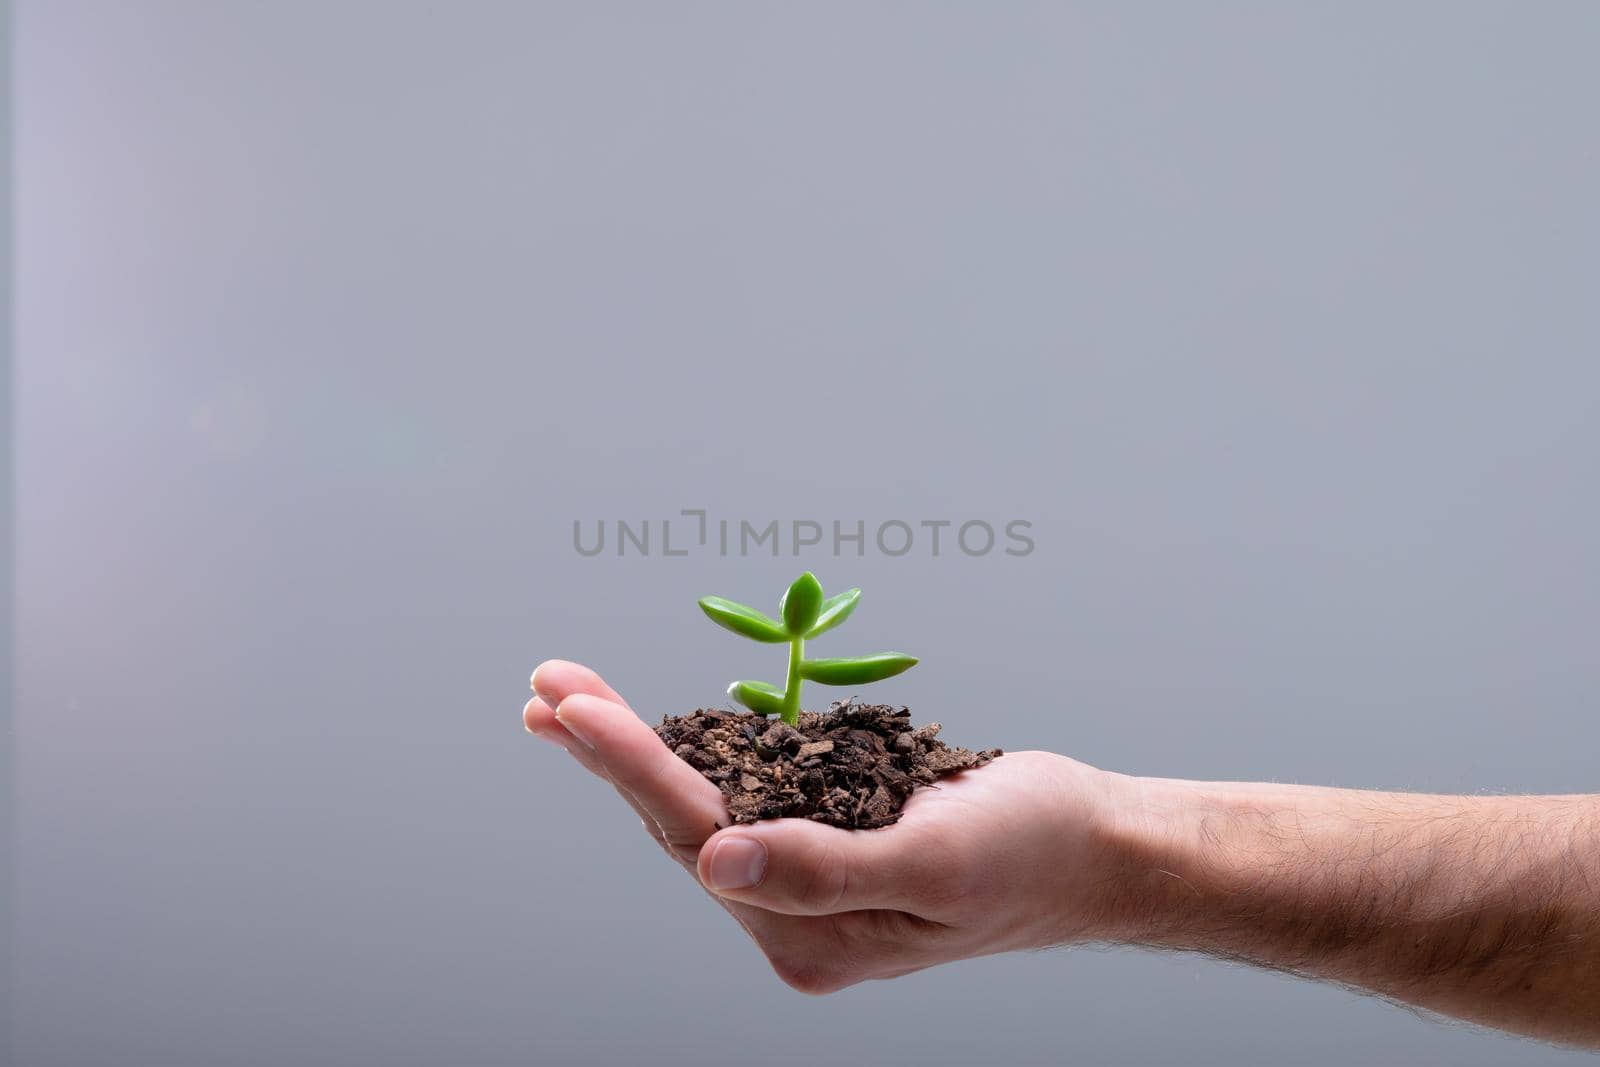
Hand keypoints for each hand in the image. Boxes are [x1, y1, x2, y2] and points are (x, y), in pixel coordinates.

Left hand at [523, 659, 1123, 992]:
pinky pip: (742, 793)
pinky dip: (691, 751)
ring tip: (566, 698)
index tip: (571, 707)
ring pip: (702, 806)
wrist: (1100, 849)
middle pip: (681, 822)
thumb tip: (714, 866)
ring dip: (634, 748)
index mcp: (811, 936)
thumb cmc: (1036, 851)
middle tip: (547, 685)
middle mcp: (795, 916)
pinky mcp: (825, 838)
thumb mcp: (938, 859)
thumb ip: (826, 869)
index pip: (700, 837)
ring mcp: (807, 881)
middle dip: (611, 750)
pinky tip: (653, 726)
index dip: (631, 766)